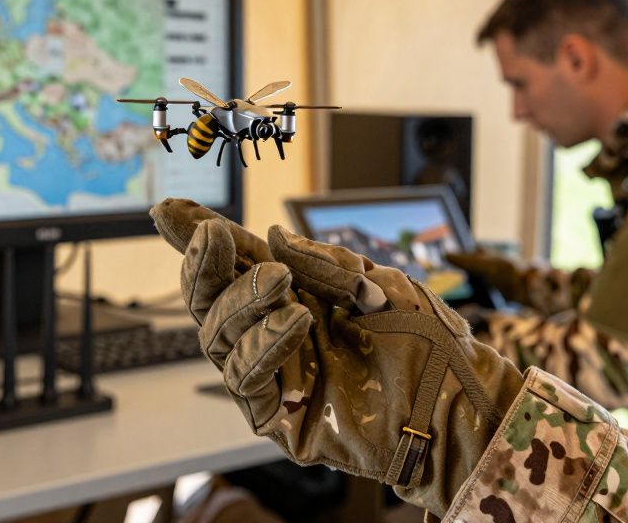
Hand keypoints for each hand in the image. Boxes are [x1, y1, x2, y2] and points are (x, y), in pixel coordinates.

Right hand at [150, 199, 524, 517]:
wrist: (459, 399)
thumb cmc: (426, 340)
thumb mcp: (377, 281)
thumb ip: (320, 262)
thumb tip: (266, 238)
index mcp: (295, 294)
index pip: (234, 262)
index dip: (197, 237)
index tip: (168, 209)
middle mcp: (273, 331)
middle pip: (210, 300)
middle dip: (203, 266)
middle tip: (214, 238)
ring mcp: (274, 375)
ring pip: (219, 336)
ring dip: (242, 301)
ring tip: (280, 283)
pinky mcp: (280, 417)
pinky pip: (247, 379)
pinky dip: (262, 344)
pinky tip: (292, 321)